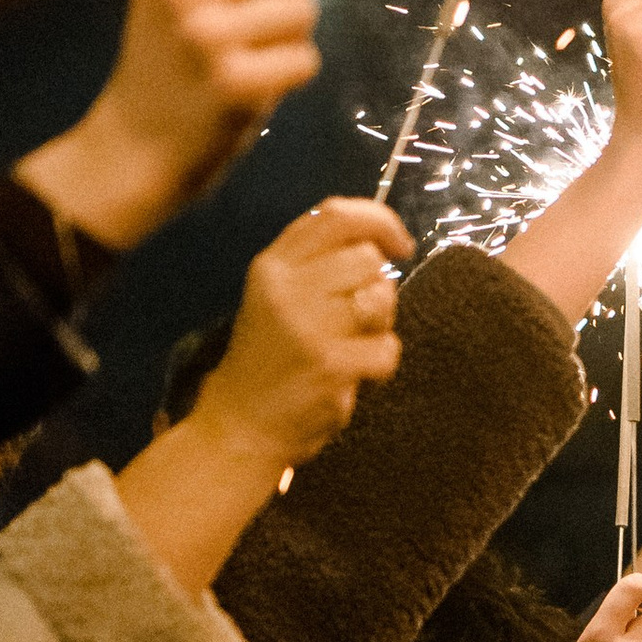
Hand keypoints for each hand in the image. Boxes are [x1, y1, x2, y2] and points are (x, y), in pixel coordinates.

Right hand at [16, 0, 327, 248]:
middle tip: (265, 30)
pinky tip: (257, 88)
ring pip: (302, 11)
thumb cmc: (170, 66)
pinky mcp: (233, 82)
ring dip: (295, 37)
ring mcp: (205, 36)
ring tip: (255, 59)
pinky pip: (305, 59)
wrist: (134, 145)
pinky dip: (294, 74)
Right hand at [191, 197, 412, 474]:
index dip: (379, 221)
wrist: (242, 425)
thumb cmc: (269, 357)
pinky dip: (381, 364)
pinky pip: (388, 348)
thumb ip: (318, 263)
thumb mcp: (277, 297)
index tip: (399, 245)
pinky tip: (353, 374)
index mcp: (273, 266)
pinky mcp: (332, 363)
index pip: (335, 216)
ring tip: (352, 345)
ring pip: (381, 297)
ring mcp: (309, 326)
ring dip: (380, 324)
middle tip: (358, 319)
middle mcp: (287, 288)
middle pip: (366, 258)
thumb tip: (381, 240)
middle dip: (377, 286)